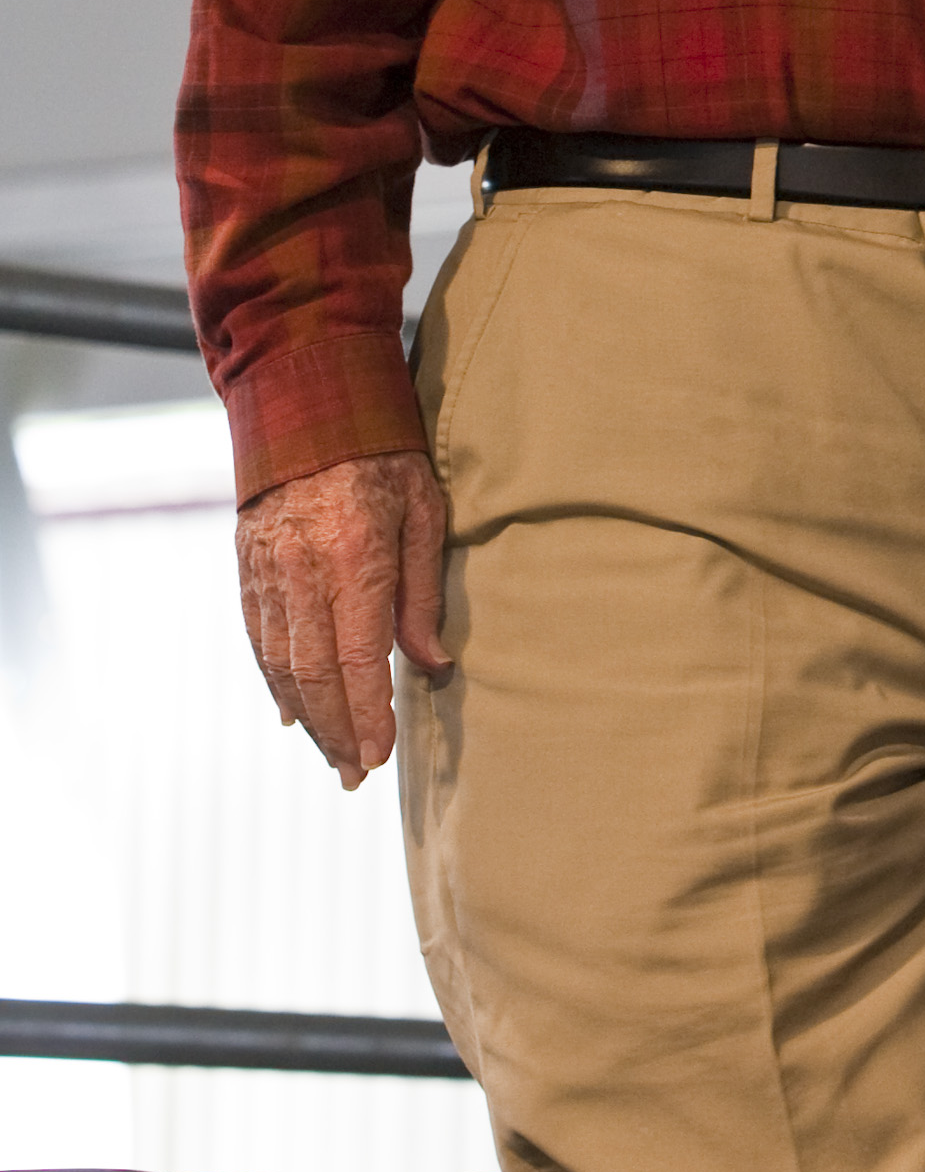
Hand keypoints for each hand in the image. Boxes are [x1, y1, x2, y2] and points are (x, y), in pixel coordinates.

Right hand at [235, 452, 449, 788]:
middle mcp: (302, 570)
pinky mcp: (246, 563)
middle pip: (316, 674)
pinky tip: (293, 710)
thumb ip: (422, 593)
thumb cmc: (383, 451)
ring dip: (308, 717)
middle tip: (357, 775)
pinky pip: (258, 637)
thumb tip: (432, 665)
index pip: (360, 658)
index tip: (380, 756)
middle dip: (337, 732)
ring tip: (333, 755)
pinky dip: (275, 680)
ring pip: (282, 664)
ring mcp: (267, 569)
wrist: (306, 395)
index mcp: (354, 556)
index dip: (369, 715)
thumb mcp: (424, 511)